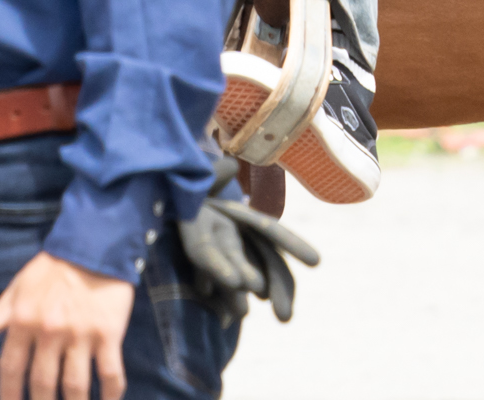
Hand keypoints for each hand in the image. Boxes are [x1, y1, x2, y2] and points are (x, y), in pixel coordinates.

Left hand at [0, 251, 133, 399]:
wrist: (92, 245)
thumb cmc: (51, 270)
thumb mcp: (18, 288)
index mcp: (23, 321)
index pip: (11, 369)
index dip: (9, 394)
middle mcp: (50, 331)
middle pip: (43, 384)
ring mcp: (80, 334)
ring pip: (75, 386)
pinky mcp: (108, 333)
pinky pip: (110, 373)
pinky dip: (110, 394)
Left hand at [176, 162, 320, 324]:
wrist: (167, 195)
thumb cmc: (192, 185)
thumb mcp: (204, 178)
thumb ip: (216, 175)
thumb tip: (231, 165)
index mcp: (246, 218)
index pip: (275, 234)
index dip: (294, 246)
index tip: (316, 262)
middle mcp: (239, 236)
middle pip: (266, 264)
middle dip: (278, 288)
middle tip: (285, 318)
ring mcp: (221, 250)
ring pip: (242, 272)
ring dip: (246, 290)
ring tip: (246, 312)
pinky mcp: (199, 257)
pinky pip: (212, 270)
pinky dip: (217, 279)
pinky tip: (219, 301)